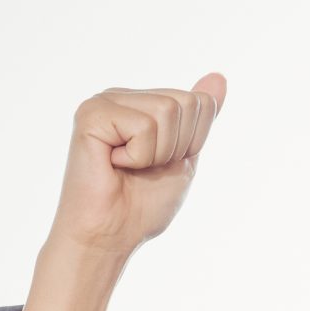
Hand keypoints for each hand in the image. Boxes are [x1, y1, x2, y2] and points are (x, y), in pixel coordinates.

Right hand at [47, 77, 227, 257]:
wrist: (110, 234)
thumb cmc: (142, 203)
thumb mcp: (185, 156)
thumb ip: (200, 117)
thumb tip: (219, 76)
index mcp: (142, 103)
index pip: (200, 102)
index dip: (193, 142)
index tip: (162, 162)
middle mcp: (121, 96)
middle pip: (187, 102)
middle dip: (177, 146)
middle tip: (143, 167)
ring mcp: (103, 102)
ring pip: (168, 111)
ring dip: (157, 153)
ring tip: (127, 166)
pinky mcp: (91, 115)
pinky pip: (144, 126)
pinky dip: (138, 156)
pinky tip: (113, 164)